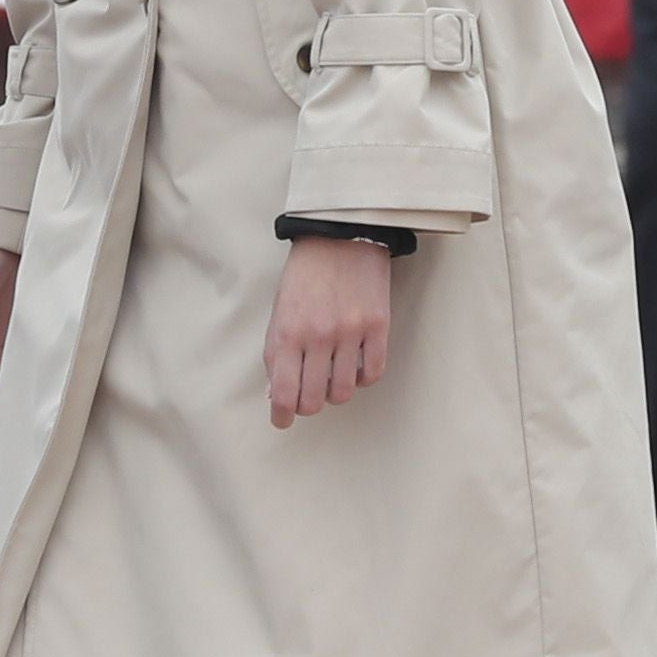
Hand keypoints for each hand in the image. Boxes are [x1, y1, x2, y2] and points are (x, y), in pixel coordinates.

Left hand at [265, 231, 394, 429]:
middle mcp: (318, 336)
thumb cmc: (305, 275)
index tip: (282, 420)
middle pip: (314, 400)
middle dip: (308, 406)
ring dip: (335, 392)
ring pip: (343, 392)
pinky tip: (355, 367)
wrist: (341, 236)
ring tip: (332, 376)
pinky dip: (362, 378)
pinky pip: (372, 374)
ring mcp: (350, 333)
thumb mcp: (280, 311)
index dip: (282, 416)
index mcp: (287, 332)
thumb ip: (278, 352)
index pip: (283, 393)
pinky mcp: (378, 326)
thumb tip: (280, 392)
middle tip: (308, 399)